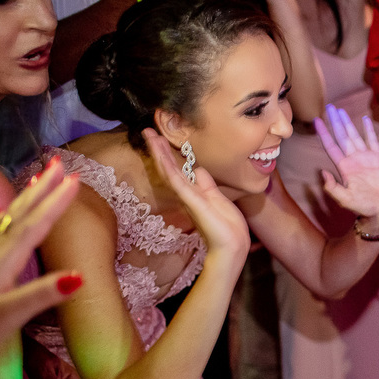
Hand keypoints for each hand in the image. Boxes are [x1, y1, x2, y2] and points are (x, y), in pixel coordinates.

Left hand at [0, 157, 80, 353]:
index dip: (56, 202)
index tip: (76, 179)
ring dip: (28, 198)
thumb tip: (78, 276)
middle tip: (61, 163)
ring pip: (9, 218)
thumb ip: (41, 295)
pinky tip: (10, 217)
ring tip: (40, 178)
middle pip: (21, 214)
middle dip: (43, 189)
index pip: (34, 225)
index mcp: (3, 261)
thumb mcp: (8, 316)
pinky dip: (12, 217)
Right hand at [145, 129, 250, 260]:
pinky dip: (169, 168)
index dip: (170, 154)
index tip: (161, 138)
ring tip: (150, 136)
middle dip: (159, 149)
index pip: (178, 169)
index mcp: (194, 193)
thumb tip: (198, 169)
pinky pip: (178, 182)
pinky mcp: (192, 202)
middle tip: (147, 131)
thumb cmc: (227, 227)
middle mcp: (187, 194)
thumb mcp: (217, 199)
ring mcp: (188, 198)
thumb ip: (206, 184)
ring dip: (159, 153)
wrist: (231, 247)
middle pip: (169, 168)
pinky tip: (161, 156)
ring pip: (170, 171)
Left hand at [315, 104, 378, 232]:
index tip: (316, 120)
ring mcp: (366, 158)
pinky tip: (365, 120)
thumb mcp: (344, 199)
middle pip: (342, 136)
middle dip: (335, 122)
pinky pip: (373, 141)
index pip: (331, 146)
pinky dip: (369, 130)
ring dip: (348, 123)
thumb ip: (332, 187)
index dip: (324, 133)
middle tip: (329, 107)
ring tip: (341, 110)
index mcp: (344, 167)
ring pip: (355, 135)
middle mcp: (353, 160)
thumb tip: (321, 172)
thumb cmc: (362, 208)